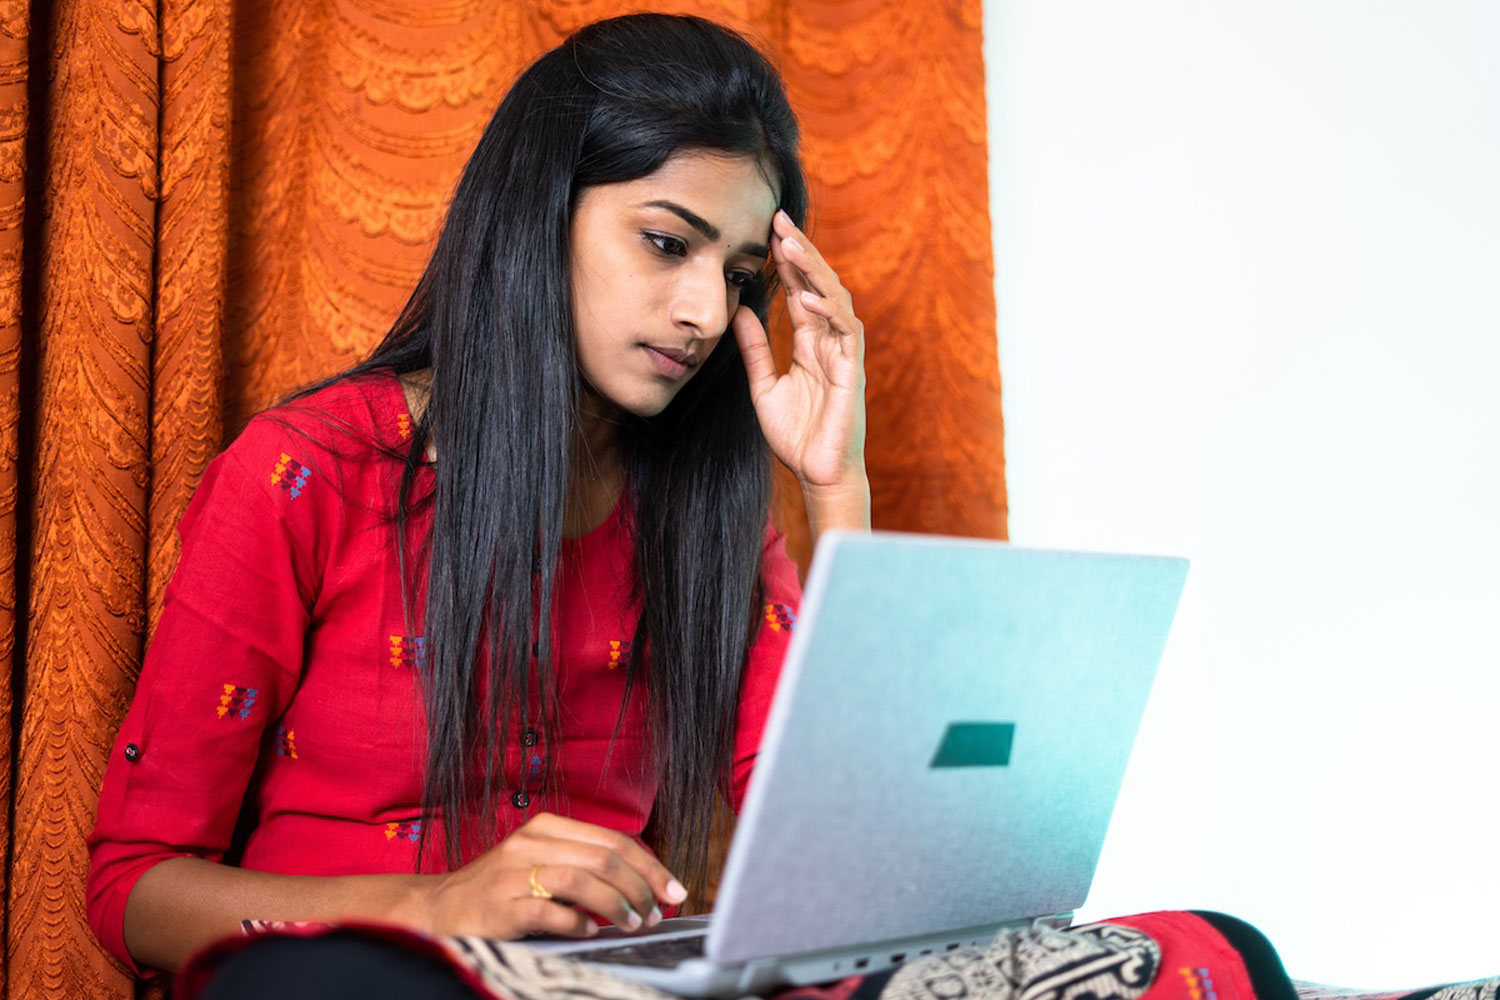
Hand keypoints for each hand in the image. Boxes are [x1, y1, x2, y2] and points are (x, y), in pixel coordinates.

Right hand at [411, 813, 687, 938]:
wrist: (438, 908)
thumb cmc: (500, 889)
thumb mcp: (542, 863)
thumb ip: (585, 866)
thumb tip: (642, 885)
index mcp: (547, 827)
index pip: (613, 841)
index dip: (650, 866)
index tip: (673, 889)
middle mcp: (531, 843)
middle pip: (603, 858)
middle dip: (639, 888)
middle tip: (654, 914)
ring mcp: (512, 873)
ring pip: (580, 878)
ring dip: (614, 904)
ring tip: (630, 924)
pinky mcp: (499, 905)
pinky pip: (547, 910)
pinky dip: (575, 922)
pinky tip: (588, 932)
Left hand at [733, 211, 867, 499]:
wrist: (817, 475)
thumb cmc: (797, 438)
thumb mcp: (764, 387)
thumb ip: (755, 350)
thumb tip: (739, 312)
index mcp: (810, 344)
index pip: (799, 291)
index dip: (786, 262)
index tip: (767, 232)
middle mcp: (830, 342)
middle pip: (818, 285)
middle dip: (801, 252)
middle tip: (779, 220)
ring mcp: (844, 355)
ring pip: (835, 299)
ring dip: (814, 271)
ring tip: (790, 246)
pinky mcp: (853, 372)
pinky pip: (844, 332)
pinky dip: (826, 311)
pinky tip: (804, 296)